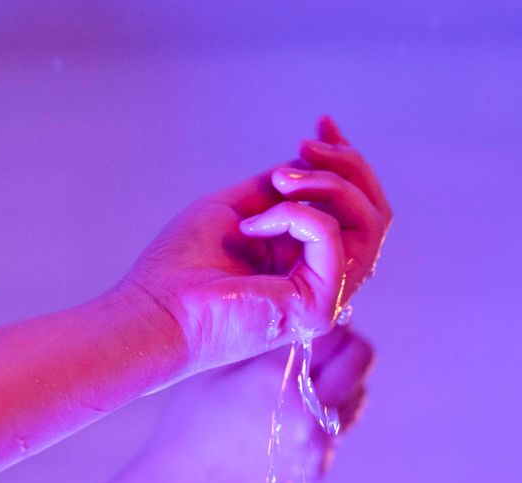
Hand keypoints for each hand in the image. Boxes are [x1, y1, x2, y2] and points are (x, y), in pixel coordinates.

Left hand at [122, 116, 390, 378]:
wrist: (156, 310)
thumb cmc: (181, 267)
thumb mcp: (236, 207)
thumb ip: (279, 189)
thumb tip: (309, 160)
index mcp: (305, 263)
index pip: (354, 212)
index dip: (347, 161)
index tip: (322, 124)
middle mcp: (322, 281)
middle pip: (373, 216)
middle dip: (347, 166)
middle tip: (304, 147)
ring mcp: (324, 298)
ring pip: (367, 226)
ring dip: (326, 185)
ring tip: (279, 182)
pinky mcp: (316, 308)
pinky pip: (332, 239)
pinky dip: (297, 214)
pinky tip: (255, 224)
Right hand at [138, 327, 373, 482]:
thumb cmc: (186, 429)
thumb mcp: (213, 368)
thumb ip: (260, 337)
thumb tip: (297, 311)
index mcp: (278, 378)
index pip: (332, 328)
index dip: (322, 316)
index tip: (308, 317)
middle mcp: (308, 412)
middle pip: (361, 357)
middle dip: (342, 344)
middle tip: (316, 345)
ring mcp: (317, 445)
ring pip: (358, 392)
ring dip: (340, 379)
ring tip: (301, 383)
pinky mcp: (317, 469)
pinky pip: (340, 427)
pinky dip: (328, 413)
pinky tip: (292, 416)